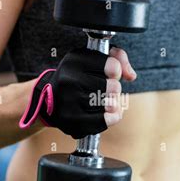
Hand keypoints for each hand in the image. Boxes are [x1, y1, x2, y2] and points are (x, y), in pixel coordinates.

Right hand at [19, 47, 135, 138]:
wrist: (48, 100)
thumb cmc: (76, 77)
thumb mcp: (93, 60)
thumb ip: (118, 59)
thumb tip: (131, 76)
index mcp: (74, 61)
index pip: (112, 66)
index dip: (116, 71)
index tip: (111, 73)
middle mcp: (68, 80)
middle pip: (113, 87)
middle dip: (115, 89)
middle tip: (105, 89)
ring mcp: (68, 102)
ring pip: (110, 105)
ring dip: (113, 105)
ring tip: (104, 101)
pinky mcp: (71, 121)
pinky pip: (103, 122)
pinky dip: (109, 119)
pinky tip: (105, 114)